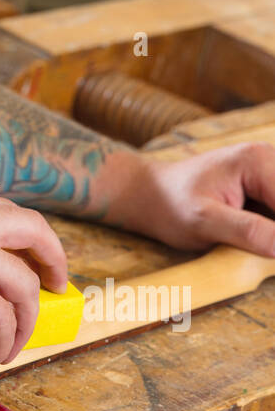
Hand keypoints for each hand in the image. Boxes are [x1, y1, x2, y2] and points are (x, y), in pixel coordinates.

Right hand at [0, 185, 66, 373]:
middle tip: (55, 287)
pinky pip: (4, 323)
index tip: (30, 258)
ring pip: (25, 288)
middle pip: (36, 232)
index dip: (25, 239)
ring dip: (25, 322)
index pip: (5, 212)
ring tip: (10, 345)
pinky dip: (2, 346)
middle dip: (54, 260)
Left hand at [119, 143, 274, 254]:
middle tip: (253, 246)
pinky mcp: (264, 185)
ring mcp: (268, 171)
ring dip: (273, 232)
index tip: (270, 253)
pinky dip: (271, 228)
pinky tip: (260, 243)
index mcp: (258, 161)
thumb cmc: (169, 205)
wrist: (148, 194)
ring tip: (238, 240)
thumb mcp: (204, 222)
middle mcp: (269, 158)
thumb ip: (247, 231)